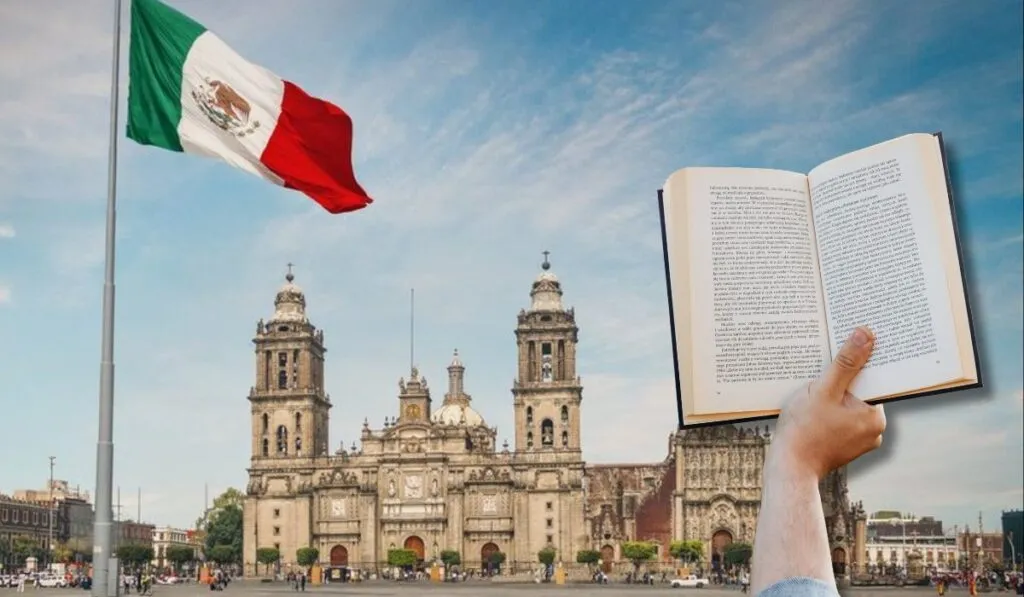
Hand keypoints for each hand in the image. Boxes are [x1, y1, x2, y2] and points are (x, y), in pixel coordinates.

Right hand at [770, 326, 886, 479]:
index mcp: (875, 416)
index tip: (844, 351)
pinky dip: (827, 411)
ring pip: (847, 405)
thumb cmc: (804, 430)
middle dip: (840, 381)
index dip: (858, 362)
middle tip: (819, 375)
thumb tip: (866, 335)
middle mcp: (873, 430)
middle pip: (858, 392)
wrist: (789, 468)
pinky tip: (810, 409)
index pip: (872, 379)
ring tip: (811, 394)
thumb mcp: (824, 390)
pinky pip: (839, 419)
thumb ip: (846, 363)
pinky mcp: (844, 446)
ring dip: (831, 395)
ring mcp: (858, 440)